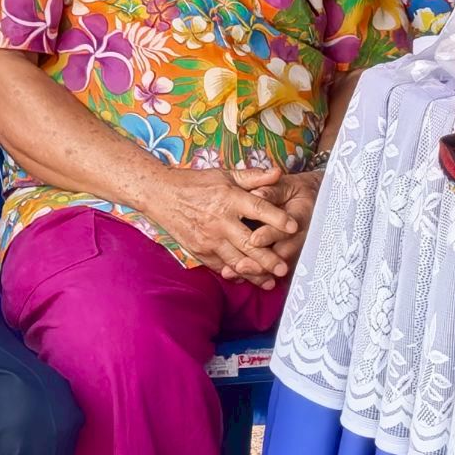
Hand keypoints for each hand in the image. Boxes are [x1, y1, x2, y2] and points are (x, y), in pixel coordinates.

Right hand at [140, 165, 298, 289]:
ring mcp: (209, 239)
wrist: (161, 195)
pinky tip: (247, 279)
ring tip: (271, 282)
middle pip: (250, 243)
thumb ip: (253, 177)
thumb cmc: (196, 183)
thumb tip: (278, 172)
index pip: (259, 209)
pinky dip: (235, 274)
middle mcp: (220, 221)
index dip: (277, 219)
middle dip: (269, 258)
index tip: (293, 227)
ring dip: (255, 273)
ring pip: (236, 261)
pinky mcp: (200, 251)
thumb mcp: (225, 175)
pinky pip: (220, 266)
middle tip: (285, 268)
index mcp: (229, 198)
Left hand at [239, 170, 322, 280]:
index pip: (286, 228)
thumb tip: (256, 194)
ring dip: (257, 272)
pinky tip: (237, 275)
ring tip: (236, 272)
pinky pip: (273, 269)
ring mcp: (295, 249)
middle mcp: (301, 237)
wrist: (312, 202)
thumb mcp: (286, 185)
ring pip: (277, 265)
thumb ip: (272, 191)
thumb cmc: (295, 191)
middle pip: (282, 254)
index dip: (270, 235)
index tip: (253, 239)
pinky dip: (256, 275)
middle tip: (241, 266)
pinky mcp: (288, 257)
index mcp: (302, 216)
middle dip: (261, 262)